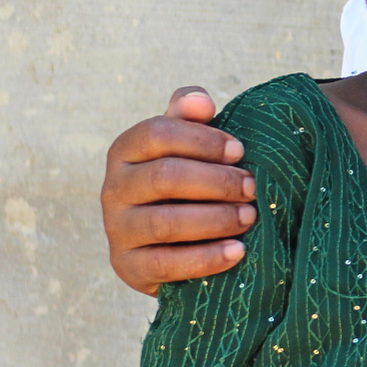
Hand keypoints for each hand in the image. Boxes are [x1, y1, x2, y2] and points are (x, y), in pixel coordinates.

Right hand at [100, 86, 257, 294]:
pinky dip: (206, 258)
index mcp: (125, 150)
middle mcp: (113, 188)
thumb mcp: (186, 144)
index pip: (157, 133)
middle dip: (217, 181)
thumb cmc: (186, 180)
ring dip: (216, 219)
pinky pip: (166, 264)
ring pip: (165, 223)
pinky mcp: (128, 266)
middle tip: (252, 187)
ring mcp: (117, 230)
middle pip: (164, 177)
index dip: (202, 140)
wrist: (170, 239)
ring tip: (250, 216)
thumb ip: (191, 116)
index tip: (240, 150)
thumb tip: (200, 100)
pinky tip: (238, 251)